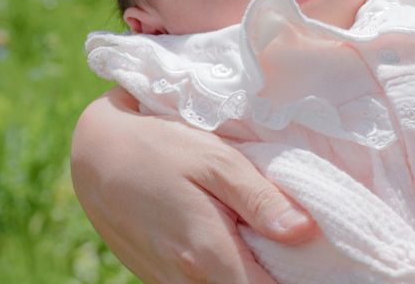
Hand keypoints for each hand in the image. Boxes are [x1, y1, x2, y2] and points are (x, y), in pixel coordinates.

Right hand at [71, 86, 316, 283]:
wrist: (92, 151)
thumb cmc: (156, 146)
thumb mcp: (212, 158)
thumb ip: (259, 198)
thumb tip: (306, 231)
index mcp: (209, 256)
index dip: (301, 280)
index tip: (321, 261)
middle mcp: (188, 283)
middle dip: (277, 276)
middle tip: (298, 247)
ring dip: (248, 273)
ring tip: (264, 240)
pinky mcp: (157, 278)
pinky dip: (223, 271)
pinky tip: (231, 239)